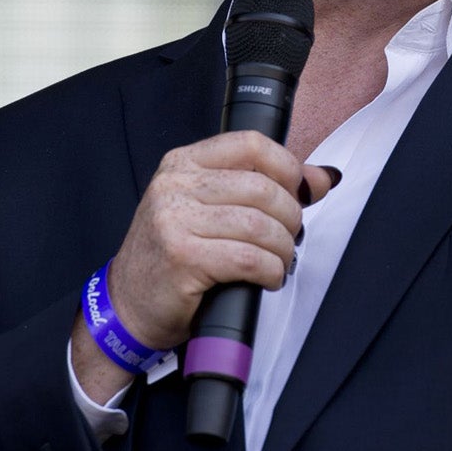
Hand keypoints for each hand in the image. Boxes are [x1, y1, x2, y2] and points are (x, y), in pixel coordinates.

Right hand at [71, 131, 337, 401]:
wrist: (129, 306)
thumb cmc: (173, 257)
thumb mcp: (209, 209)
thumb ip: (263, 187)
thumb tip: (323, 178)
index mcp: (182, 163)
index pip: (251, 144)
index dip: (287, 167)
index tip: (298, 193)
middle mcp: (175, 186)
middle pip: (262, 188)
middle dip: (290, 218)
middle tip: (288, 239)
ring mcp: (175, 221)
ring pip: (260, 225)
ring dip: (283, 249)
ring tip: (279, 261)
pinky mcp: (183, 258)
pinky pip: (249, 259)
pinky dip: (271, 271)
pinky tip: (267, 278)